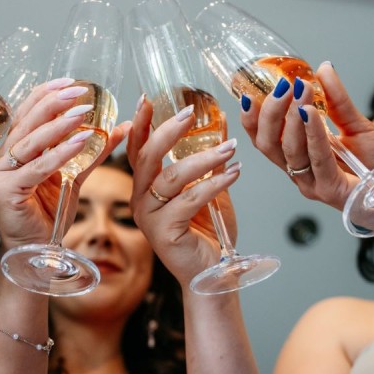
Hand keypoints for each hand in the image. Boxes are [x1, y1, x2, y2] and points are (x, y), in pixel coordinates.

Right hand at [0, 79, 128, 251]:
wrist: (37, 253)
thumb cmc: (49, 217)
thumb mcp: (74, 177)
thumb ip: (92, 153)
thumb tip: (120, 128)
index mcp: (13, 152)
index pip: (27, 115)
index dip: (46, 95)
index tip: (70, 82)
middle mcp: (1, 160)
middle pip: (26, 123)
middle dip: (53, 103)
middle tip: (78, 91)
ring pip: (30, 143)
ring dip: (58, 125)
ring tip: (82, 112)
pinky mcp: (4, 191)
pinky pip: (36, 168)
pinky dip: (59, 153)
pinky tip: (80, 141)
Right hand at [127, 98, 239, 287]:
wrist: (212, 275)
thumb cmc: (207, 233)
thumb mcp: (209, 190)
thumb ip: (209, 164)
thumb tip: (220, 128)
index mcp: (146, 188)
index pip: (139, 150)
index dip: (142, 124)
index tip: (149, 98)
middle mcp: (141, 200)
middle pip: (148, 158)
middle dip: (167, 131)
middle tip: (190, 113)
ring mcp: (150, 218)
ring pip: (171, 178)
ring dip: (203, 158)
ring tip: (230, 147)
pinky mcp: (165, 233)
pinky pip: (189, 200)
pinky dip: (214, 183)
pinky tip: (234, 172)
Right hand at [241, 62, 373, 209]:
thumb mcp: (356, 124)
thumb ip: (337, 99)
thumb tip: (323, 68)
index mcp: (297, 157)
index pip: (263, 139)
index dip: (251, 120)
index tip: (248, 95)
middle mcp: (298, 172)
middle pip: (268, 144)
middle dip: (270, 114)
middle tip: (282, 87)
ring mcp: (312, 183)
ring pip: (289, 150)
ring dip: (291, 119)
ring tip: (300, 92)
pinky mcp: (330, 190)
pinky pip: (316, 159)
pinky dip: (312, 134)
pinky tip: (311, 113)